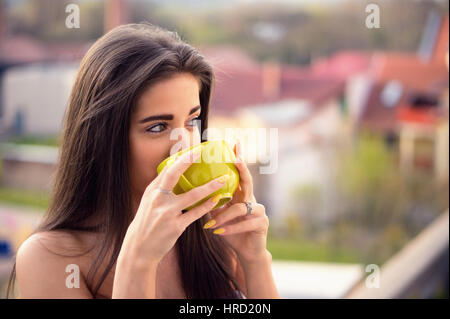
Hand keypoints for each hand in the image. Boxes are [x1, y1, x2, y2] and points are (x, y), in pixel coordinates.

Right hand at [120, 147, 228, 264]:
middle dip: (188, 161)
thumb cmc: (147, 222)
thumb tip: (173, 168)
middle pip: (174, 174)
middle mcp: (158, 199)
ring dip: (210, 186)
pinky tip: (217, 199)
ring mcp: (167, 212)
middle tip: (203, 152)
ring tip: (223, 179)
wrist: (139, 248)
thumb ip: (161, 187)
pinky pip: (196, 213)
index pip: (167, 169)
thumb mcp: (149, 202)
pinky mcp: (176, 226)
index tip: (194, 148)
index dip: (181, 157)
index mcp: (152, 191)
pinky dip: (208, 205)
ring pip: (192, 195)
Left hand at [203, 140, 269, 264]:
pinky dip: (230, 228)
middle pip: (247, 181)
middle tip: (236, 158)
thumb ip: (211, 202)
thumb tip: (189, 190)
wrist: (246, 252)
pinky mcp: (261, 224)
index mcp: (241, 195)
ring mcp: (259, 211)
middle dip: (242, 168)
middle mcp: (251, 199)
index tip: (234, 144)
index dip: (238, 159)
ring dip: (223, 216)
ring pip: (240, 208)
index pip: (239, 174)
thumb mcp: (219, 215)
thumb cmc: (230, 230)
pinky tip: (218, 232)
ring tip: (210, 224)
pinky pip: (244, 224)